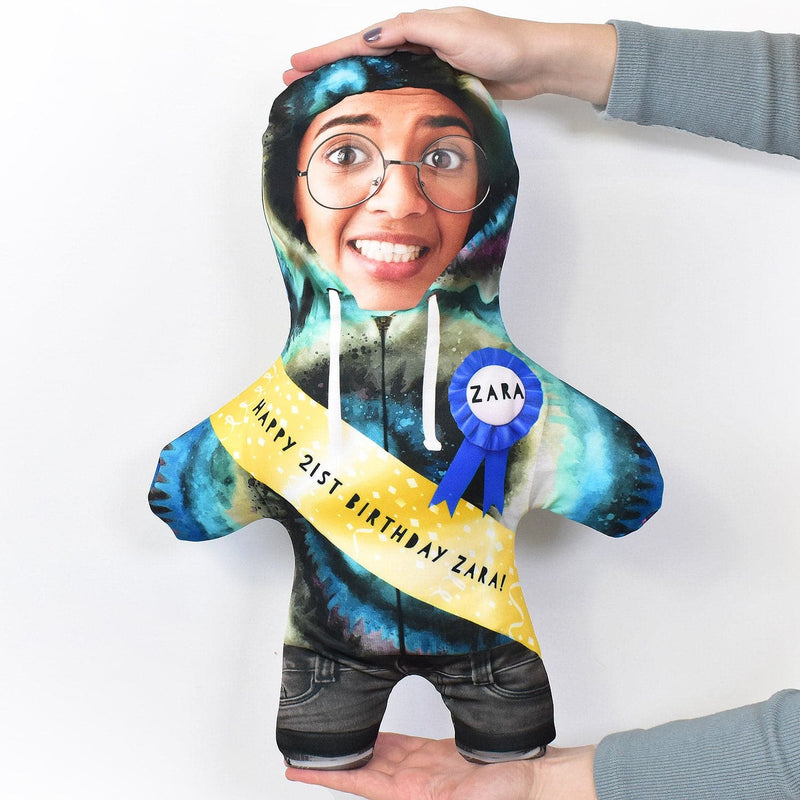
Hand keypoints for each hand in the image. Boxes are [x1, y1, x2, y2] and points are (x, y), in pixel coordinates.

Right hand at [285, 7, 615, 105]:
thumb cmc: (498, 44)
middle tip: (293, 80)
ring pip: (375, 75)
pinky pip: (396, 89)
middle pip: (359, 57)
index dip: (326, 54)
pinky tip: (364, 109)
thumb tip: (371, 35)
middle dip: (326, 68)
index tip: (296, 64)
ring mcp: (424, 65)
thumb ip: (412, 30)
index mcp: (412, 29)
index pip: (359, 42)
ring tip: (318, 96)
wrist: (532, 63)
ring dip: (346, 83)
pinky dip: (375, 97)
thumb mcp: (451, 31)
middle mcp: (414, 45)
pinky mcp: (436, 83)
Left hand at [285, 732, 597, 799]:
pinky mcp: (435, 756)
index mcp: (411, 796)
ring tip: (327, 737)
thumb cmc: (504, 795)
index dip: (328, 773)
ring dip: (353, 746)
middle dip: (332, 759)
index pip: (359, 782)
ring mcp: (422, 768)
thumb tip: (399, 791)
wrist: (531, 779)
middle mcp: (410, 783)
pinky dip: (380, 738)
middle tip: (300, 748)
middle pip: (362, 766)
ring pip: (378, 752)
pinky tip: (367, 733)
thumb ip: (437, 795)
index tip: (297, 767)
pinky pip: (401, 744)